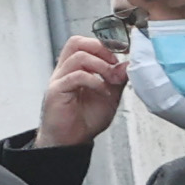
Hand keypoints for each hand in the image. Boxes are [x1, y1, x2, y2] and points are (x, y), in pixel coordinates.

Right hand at [39, 32, 131, 148]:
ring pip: (78, 57)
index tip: (123, 52)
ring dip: (101, 66)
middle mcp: (65, 71)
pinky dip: (95, 81)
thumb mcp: (110, 96)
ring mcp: (59, 80)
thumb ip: (117, 80)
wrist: (70, 141)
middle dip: (100, 48)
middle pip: (77, 43)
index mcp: (76, 69)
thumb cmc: (84, 120)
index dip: (105, 44)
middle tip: (114, 62)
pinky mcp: (56, 91)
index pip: (85, 43)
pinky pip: (76, 76)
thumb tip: (127, 64)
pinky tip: (103, 92)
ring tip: (111, 80)